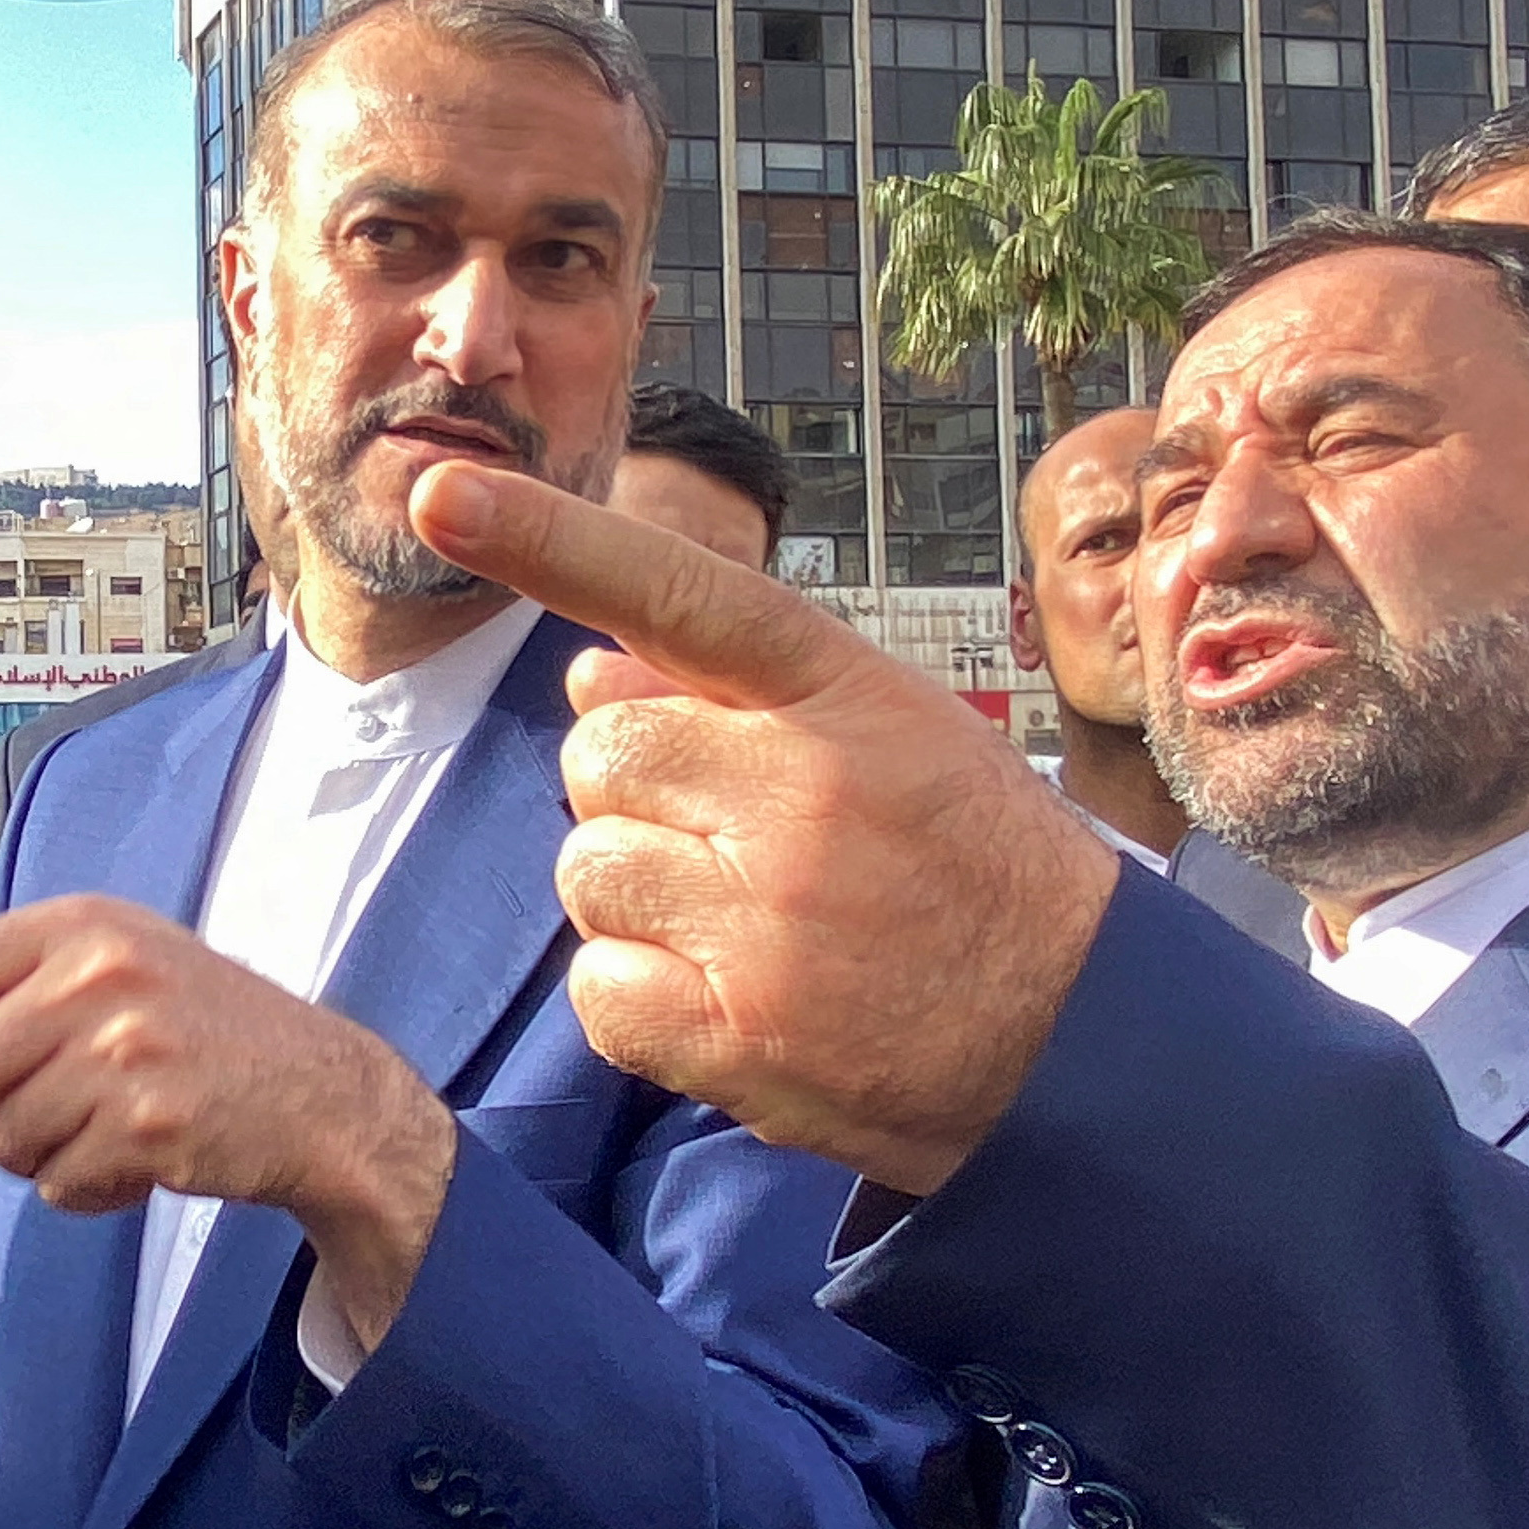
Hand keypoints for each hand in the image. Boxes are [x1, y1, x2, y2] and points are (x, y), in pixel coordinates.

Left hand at [0, 895, 459, 1347]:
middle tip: (56, 1110)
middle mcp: (95, 972)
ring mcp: (123, 1046)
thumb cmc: (201, 1033)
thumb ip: (17, 988)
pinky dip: (86, 1190)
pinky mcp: (147, 1122)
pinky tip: (145, 1157)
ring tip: (117, 1124)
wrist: (321, 1092)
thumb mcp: (116, 966)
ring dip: (43, 1156)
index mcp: (75, 922)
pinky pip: (55, 1186)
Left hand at [406, 461, 1116, 1194]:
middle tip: (738, 841)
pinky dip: (637, 997)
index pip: (673, 590)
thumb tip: (588, 670)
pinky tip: (729, 1000)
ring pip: (586, 867)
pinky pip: (597, 986)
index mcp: (844, 695)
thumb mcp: (894, 735)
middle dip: (638, 792)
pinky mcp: (740, 1035)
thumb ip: (744, 693)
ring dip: (638, 897)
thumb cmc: (976, 865)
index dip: (546, 537)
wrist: (1088, 1038)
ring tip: (749, 924)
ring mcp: (766, 917)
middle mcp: (801, 792)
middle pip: (598, 750)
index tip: (440, 491)